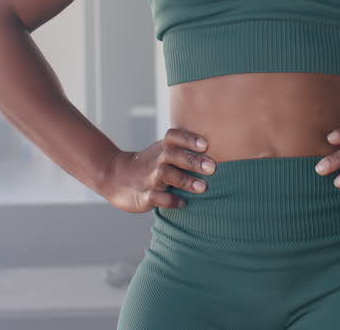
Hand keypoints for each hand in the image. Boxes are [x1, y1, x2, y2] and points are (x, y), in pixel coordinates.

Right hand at [101, 128, 215, 213]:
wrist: (116, 177)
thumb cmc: (151, 164)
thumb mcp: (164, 152)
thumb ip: (186, 150)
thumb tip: (222, 151)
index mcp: (162, 148)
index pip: (174, 137)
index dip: (189, 139)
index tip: (205, 144)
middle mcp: (156, 160)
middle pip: (173, 155)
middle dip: (192, 160)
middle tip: (212, 167)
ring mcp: (149, 178)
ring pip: (165, 175)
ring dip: (184, 180)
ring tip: (203, 187)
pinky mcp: (143, 196)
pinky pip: (156, 197)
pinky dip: (170, 200)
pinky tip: (183, 203)